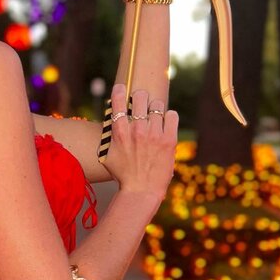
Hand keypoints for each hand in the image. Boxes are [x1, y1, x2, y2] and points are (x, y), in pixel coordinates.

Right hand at [101, 83, 178, 201]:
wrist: (141, 191)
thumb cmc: (123, 175)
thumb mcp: (107, 154)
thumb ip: (108, 136)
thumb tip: (110, 120)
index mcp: (119, 132)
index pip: (118, 100)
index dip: (120, 91)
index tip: (121, 88)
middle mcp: (137, 129)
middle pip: (140, 96)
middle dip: (141, 98)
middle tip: (142, 105)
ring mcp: (154, 134)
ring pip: (157, 105)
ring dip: (156, 109)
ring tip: (155, 118)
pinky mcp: (169, 140)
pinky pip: (172, 115)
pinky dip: (169, 117)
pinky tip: (165, 124)